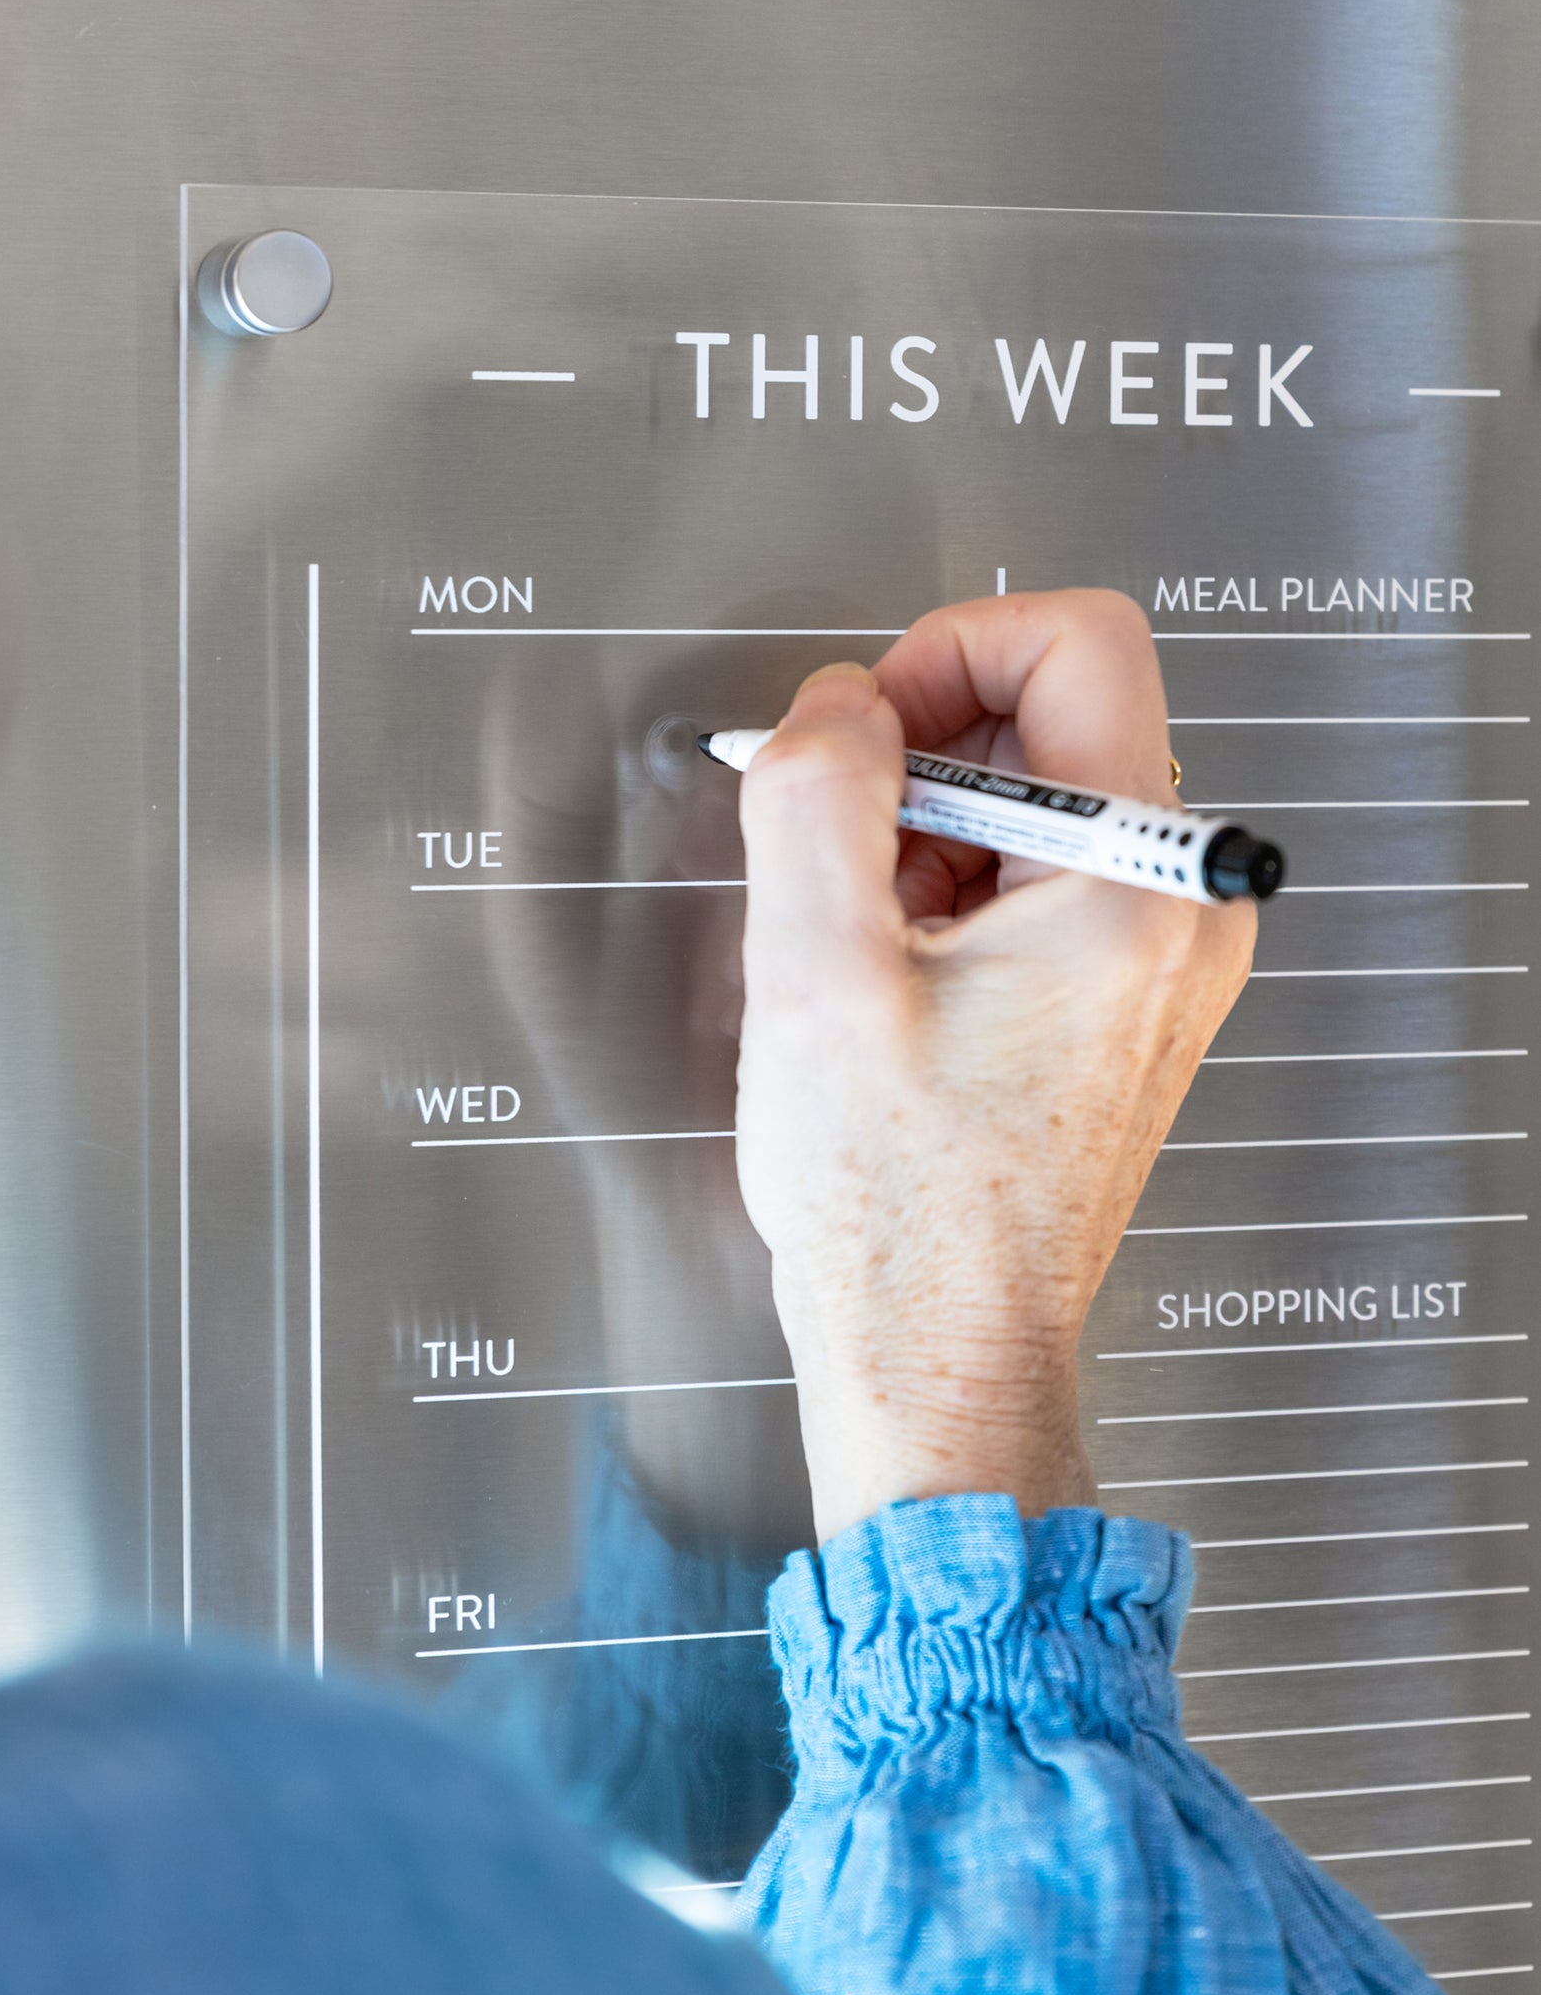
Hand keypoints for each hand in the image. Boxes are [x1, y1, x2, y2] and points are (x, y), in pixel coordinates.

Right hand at [734, 590, 1255, 1542]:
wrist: (939, 1353)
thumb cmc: (898, 1207)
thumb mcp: (815, 970)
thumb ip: (818, 793)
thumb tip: (835, 704)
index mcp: (1136, 884)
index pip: (1081, 640)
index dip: (948, 651)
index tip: (869, 730)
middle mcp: (1180, 912)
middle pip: (1055, 719)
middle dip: (923, 759)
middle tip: (844, 855)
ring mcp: (1159, 962)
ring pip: (1035, 804)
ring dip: (926, 838)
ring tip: (865, 949)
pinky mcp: (1120, 1005)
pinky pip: (1037, 885)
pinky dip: (950, 899)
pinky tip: (892, 987)